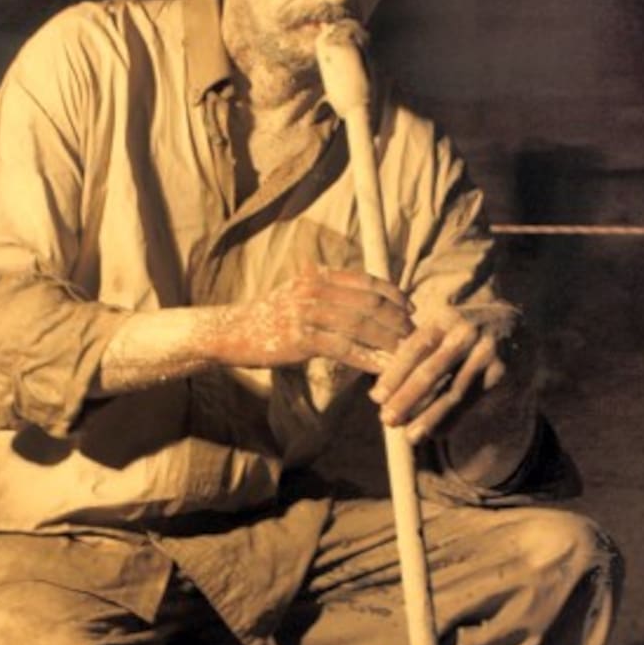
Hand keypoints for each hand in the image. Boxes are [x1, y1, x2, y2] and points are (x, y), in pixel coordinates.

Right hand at [240, 267, 412, 372]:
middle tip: (413, 334)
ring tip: (404, 353)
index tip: (410, 308)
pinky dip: (367, 358)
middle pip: (368, 302)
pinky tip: (381, 369)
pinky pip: (344, 348)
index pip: (365, 280)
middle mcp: (314, 289)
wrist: (230, 332)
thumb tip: (356, 300)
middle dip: (396, 319)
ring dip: (387, 340)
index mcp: (316, 276)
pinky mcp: (301, 338)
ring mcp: (307, 313)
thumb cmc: (265, 318)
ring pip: (361, 325)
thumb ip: (323, 291)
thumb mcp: (295, 294)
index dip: (393, 294)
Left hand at [370, 305, 507, 444]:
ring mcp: (486, 353)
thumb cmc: (462, 334)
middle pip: (431, 371)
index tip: (377, 397)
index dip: (394, 374)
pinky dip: (451, 420)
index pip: (414, 348)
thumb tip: (377, 395)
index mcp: (444, 319)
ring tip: (410, 436)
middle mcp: (465, 333)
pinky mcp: (500, 373)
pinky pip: (470, 401)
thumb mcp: (441, 332)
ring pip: (452, 392)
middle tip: (387, 420)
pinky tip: (436, 434)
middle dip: (407, 398)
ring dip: (429, 417)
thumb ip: (413, 355)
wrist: (514, 329)